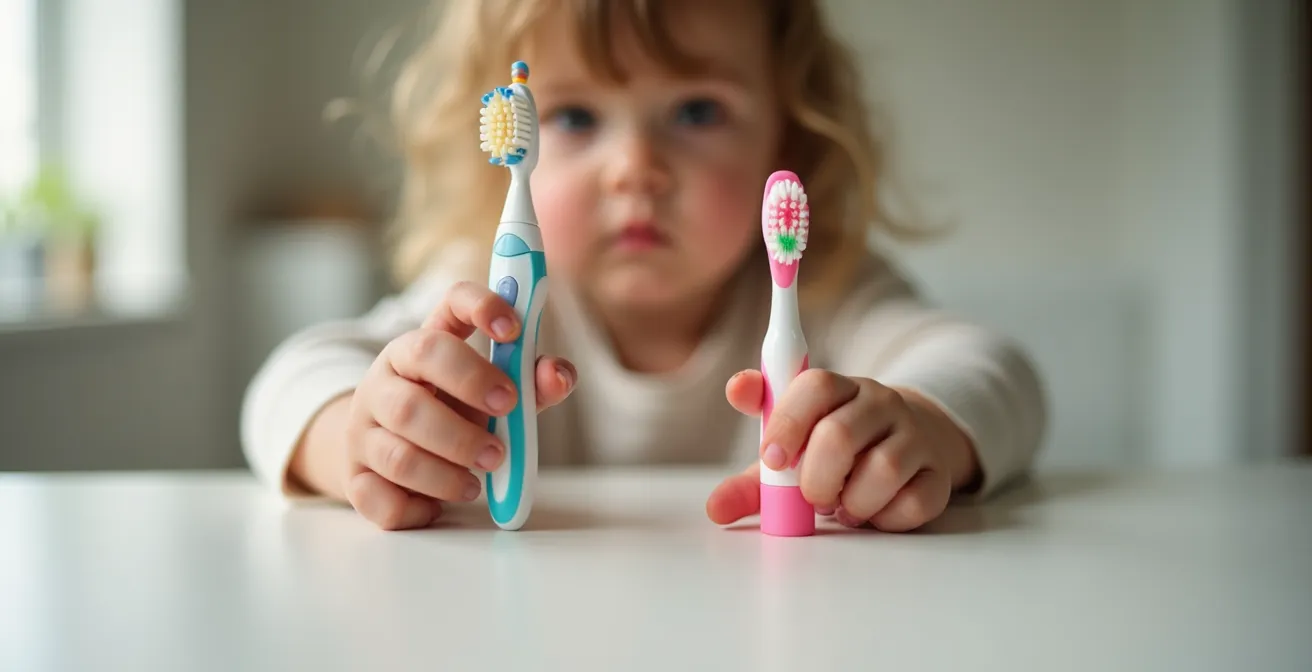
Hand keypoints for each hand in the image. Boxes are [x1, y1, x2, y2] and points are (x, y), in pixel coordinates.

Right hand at [343, 281, 574, 529]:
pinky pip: (379, 497)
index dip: (483, 306)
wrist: (381, 456)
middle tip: (506, 418)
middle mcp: (386, 377)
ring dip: (448, 469)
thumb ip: (529, 384)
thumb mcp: (489, 395)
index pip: (451, 303)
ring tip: (477, 480)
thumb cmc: (450, 417)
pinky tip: (437, 505)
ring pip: (399, 447)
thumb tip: (559, 375)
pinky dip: (416, 507)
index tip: (515, 328)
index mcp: (422, 346)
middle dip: (471, 389)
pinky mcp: (355, 477)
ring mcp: (363, 427)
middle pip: (420, 364)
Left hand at [706, 369, 978, 531]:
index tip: (772, 458)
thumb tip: (715, 508)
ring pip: (883, 469)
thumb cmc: (839, 450)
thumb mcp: (795, 457)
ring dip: (852, 501)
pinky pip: (913, 501)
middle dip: (816, 477)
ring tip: (843, 506)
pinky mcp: (938, 472)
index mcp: (837, 388)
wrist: (913, 442)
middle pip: (841, 433)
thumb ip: (754, 478)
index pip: (812, 386)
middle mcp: (878, 402)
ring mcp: (913, 434)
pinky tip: (875, 512)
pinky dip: (886, 518)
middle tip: (812, 496)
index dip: (787, 422)